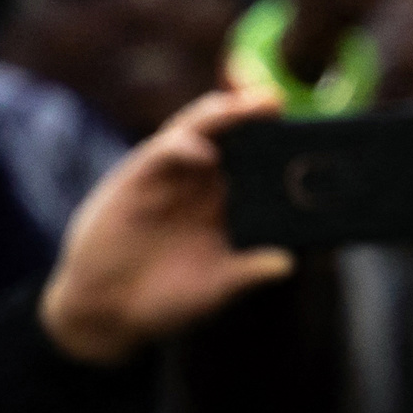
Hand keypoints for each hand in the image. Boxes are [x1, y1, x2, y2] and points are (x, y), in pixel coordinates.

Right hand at [39, 90, 295, 365]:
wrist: (105, 311)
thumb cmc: (164, 299)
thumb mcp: (214, 287)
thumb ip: (248, 271)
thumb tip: (290, 261)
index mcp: (222, 204)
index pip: (254, 164)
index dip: (276, 147)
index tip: (306, 135)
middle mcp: (198, 183)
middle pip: (230, 138)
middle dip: (253, 118)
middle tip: (278, 102)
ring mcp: (168, 177)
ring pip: (197, 132)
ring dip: (222, 115)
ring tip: (248, 105)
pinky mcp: (136, 179)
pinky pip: (162, 152)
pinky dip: (184, 146)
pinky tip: (206, 153)